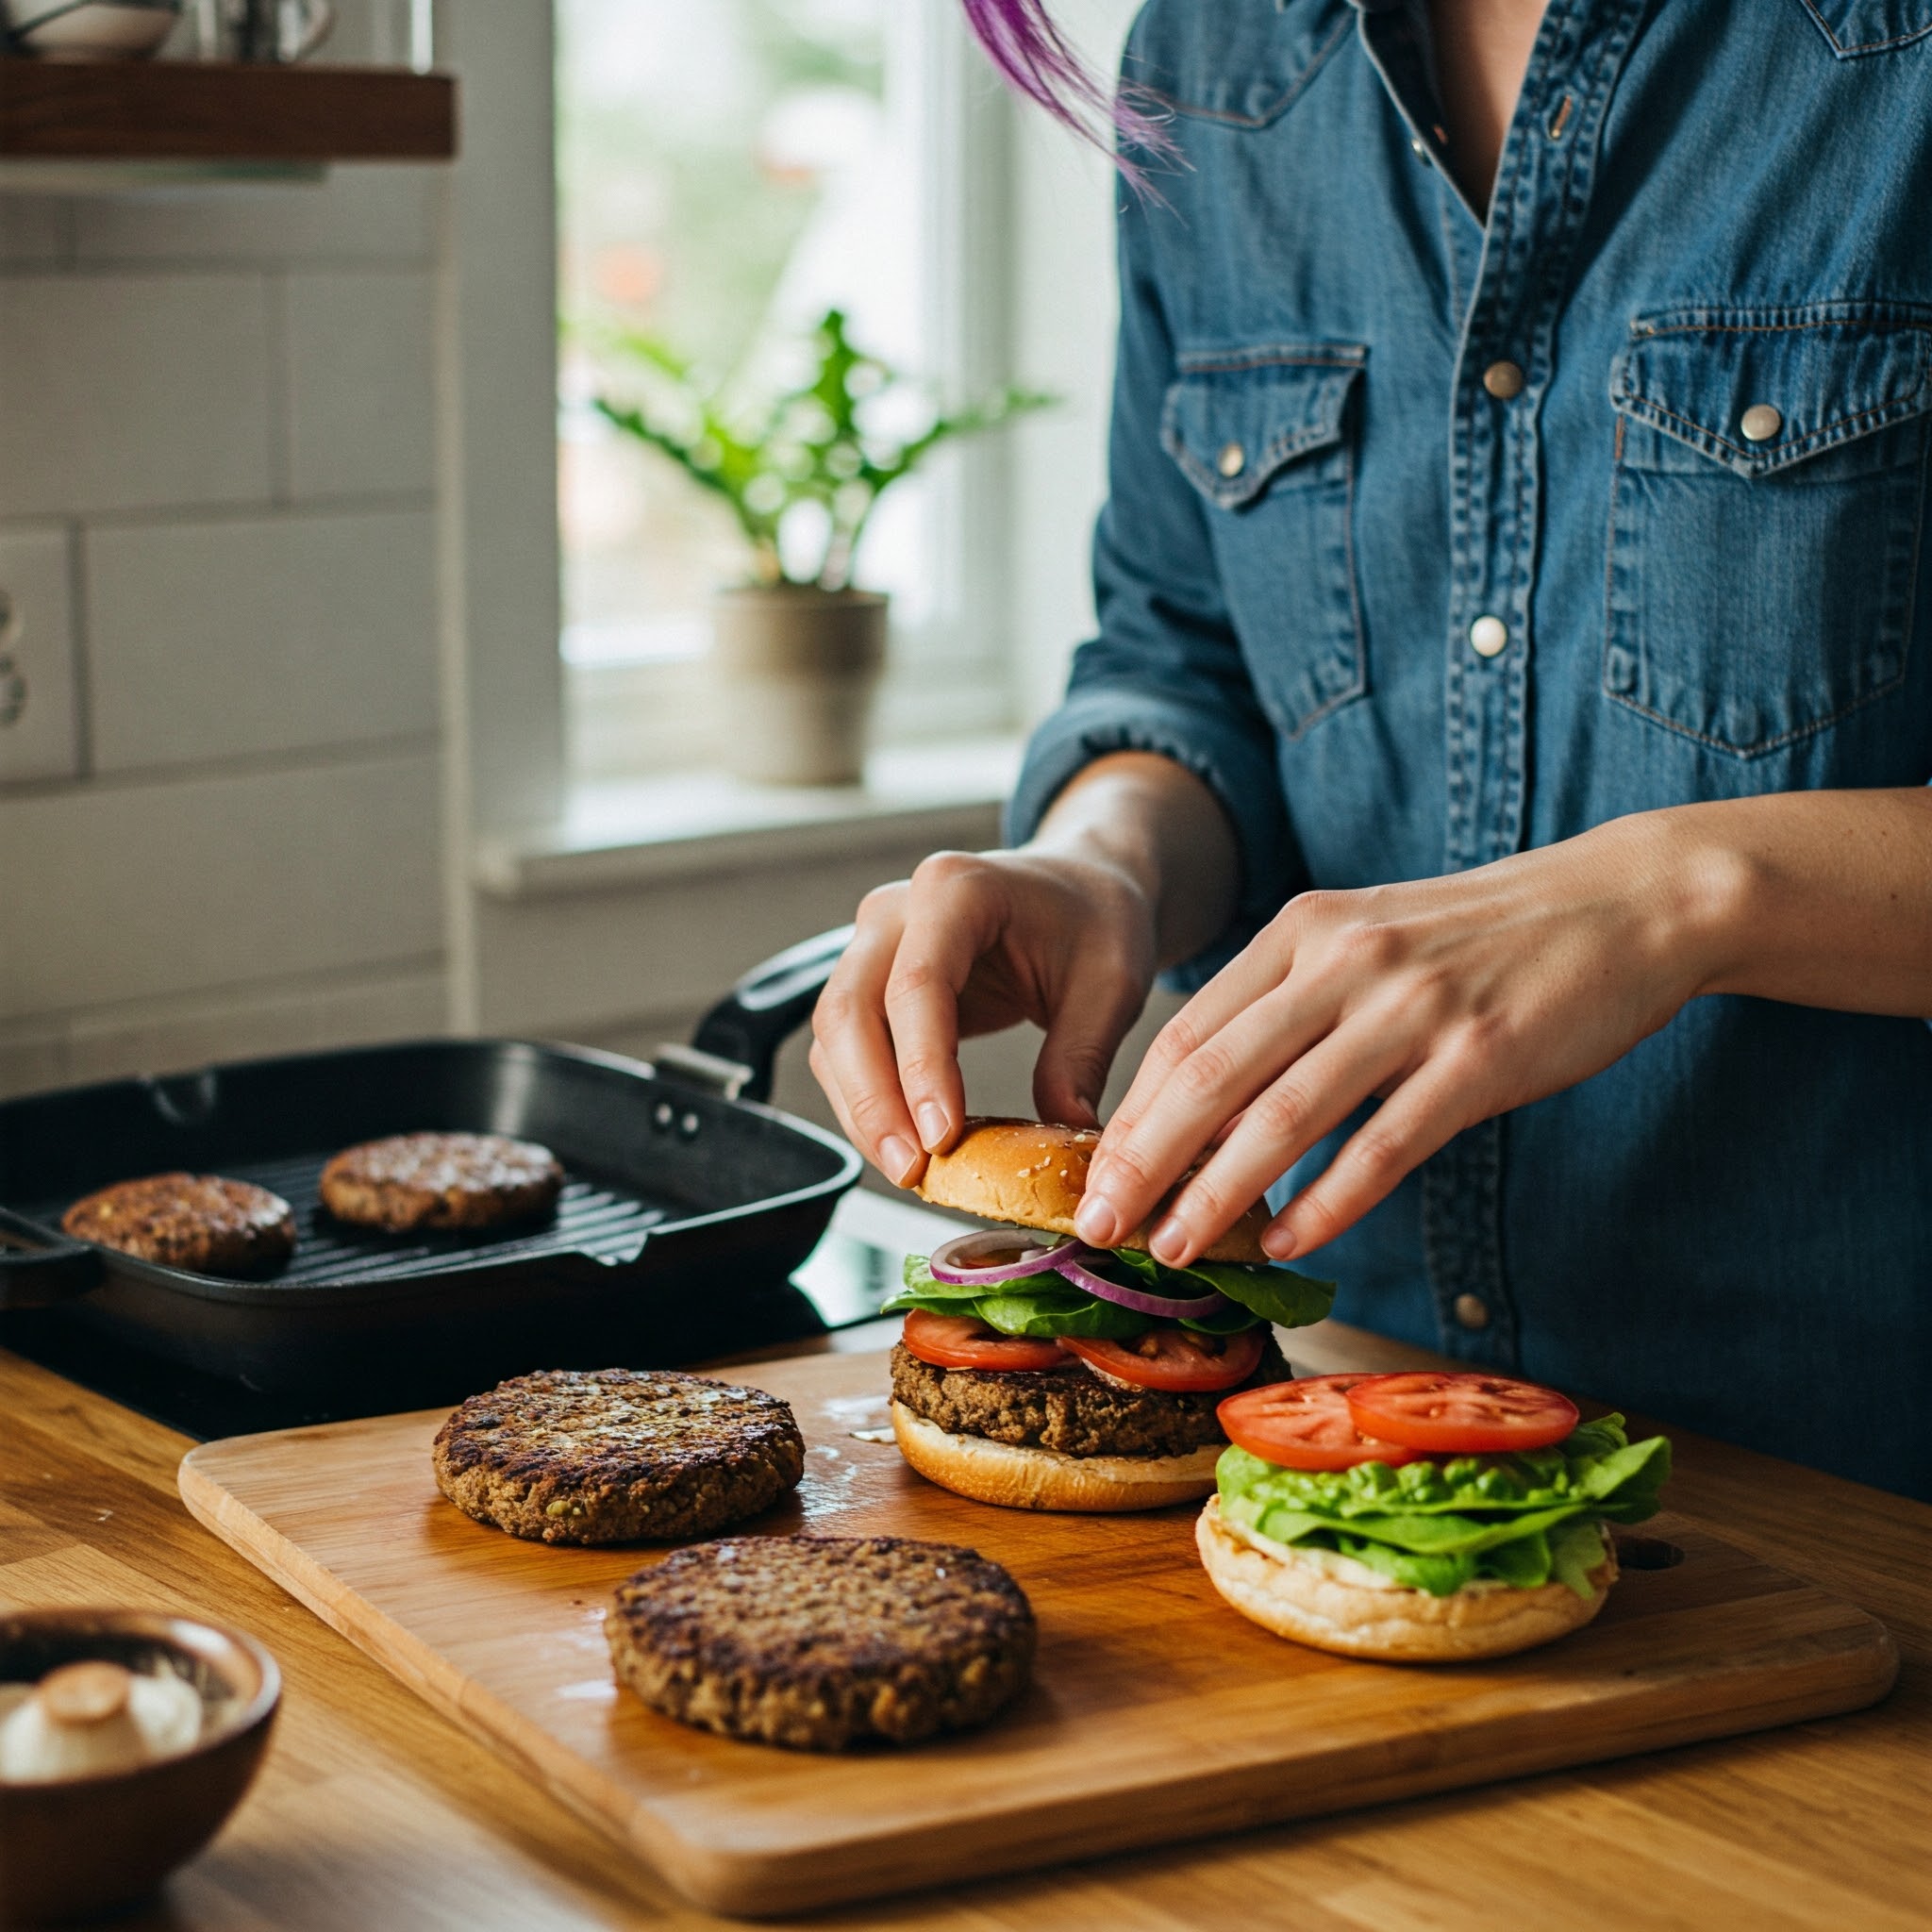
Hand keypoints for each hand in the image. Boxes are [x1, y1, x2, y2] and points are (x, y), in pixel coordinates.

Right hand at [809, 847, 1159, 1185]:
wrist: (1080, 889)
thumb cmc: (1096, 921)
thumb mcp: (1111, 984)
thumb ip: (1081, 1056)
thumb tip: (1063, 1132)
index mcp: (957, 889)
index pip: (918, 985)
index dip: (922, 1068)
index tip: (941, 1137)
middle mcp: (897, 910)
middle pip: (850, 1010)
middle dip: (873, 1100)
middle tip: (912, 1169)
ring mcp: (874, 944)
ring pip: (835, 1036)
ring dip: (862, 1109)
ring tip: (910, 1170)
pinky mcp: (870, 981)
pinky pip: (846, 1048)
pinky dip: (866, 1100)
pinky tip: (905, 1144)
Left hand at [1073, 814, 1714, 1266]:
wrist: (1620, 902)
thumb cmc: (1481, 937)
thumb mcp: (1366, 939)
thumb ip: (1290, 1002)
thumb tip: (1207, 1101)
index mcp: (1303, 931)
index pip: (1188, 1034)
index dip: (1132, 1113)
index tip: (1092, 1176)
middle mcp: (1342, 962)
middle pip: (1212, 1076)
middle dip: (1145, 1161)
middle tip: (1103, 1227)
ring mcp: (1410, 1009)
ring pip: (1282, 1117)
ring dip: (1219, 1194)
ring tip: (1176, 1247)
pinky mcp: (1477, 1059)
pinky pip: (1382, 1146)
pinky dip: (1327, 1201)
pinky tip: (1290, 1241)